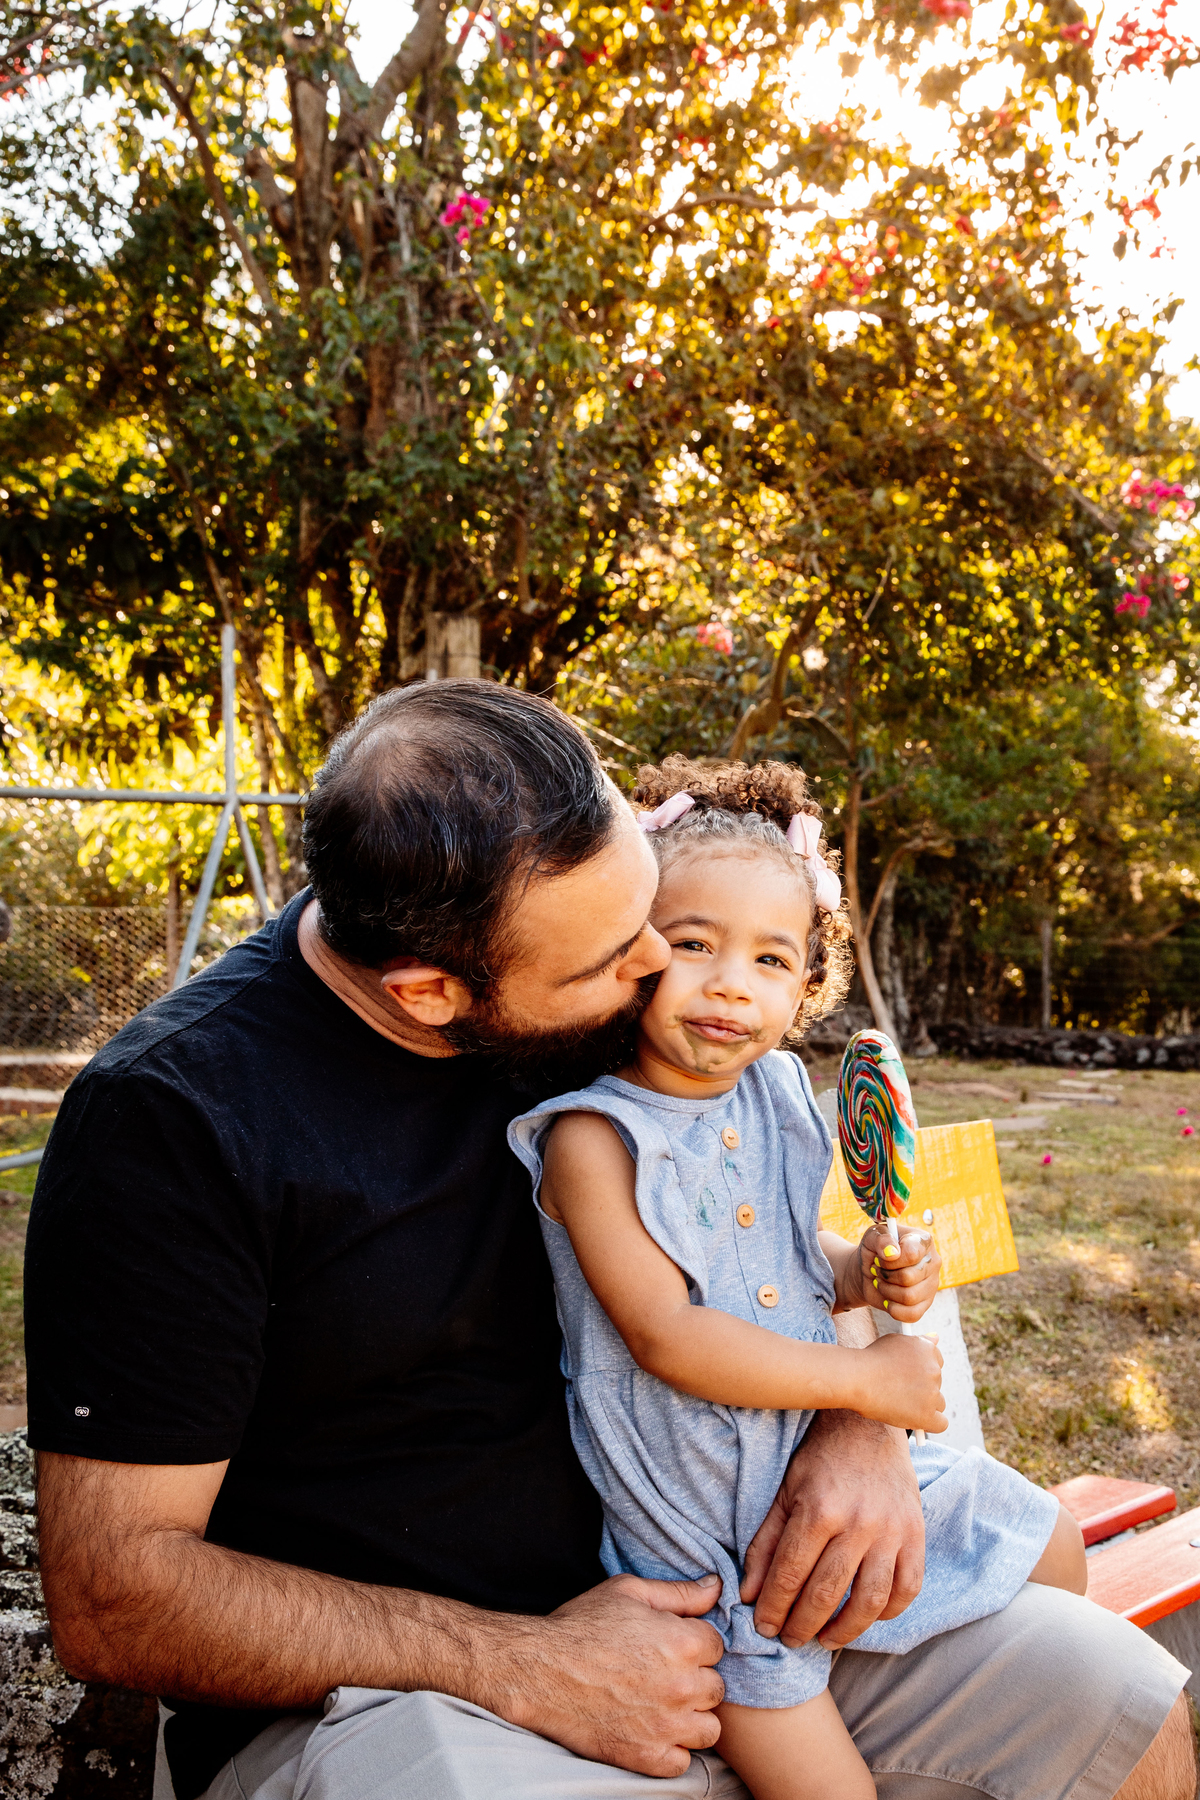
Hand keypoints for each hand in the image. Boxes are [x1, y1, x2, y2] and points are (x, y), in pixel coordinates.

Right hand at [501, 1573, 725, 1776]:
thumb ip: (679, 1593)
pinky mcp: (646, 1757)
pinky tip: (650, 1729)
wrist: (539, 1671)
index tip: (671, 1645)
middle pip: (716, 1688)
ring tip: (663, 1704)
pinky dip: (671, 1749)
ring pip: (708, 1729)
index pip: (717, 1646)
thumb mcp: (628, 1591)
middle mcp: (682, 1686)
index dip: (694, 1643)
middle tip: (664, 1673)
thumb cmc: (582, 1625)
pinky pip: (682, 1762)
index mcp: (683, 1643)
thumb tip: (716, 1587)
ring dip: (691, 1718)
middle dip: (695, 1679)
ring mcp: (666, 1726)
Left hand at [740, 1410, 923, 1648]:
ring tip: (825, 1640)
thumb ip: (765, 1544)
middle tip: (789, 1640)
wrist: (869, 1425)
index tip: (763, 1628)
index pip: (790, 1576)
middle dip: (802, 1626)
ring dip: (845, 1630)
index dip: (773, 1608)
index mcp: (819, 1510)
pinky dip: (888, 1612)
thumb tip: (749, 1594)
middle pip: (826, 1594)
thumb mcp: (785, 1492)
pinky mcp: (916, 1535)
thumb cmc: (821, 1460)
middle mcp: (858, 1524)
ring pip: (869, 1601)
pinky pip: (907, 1589)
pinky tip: (866, 1617)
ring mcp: (891, 1531)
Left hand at [840, 1225, 940, 1320]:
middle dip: (885, 1276)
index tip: (879, 1258)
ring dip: (887, 1291)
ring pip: (909, 1297)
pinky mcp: (926, 1304)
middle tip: (877, 1270)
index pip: (911, 1254)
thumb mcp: (872, 1237)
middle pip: (908, 1278)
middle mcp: (933, 1262)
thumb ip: (881, 1239)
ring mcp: (932, 1285)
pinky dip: (893, 1309)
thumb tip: (892, 1253)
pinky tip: (887, 1298)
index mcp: (923, 1241)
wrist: (868, 1271)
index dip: (890, 1261)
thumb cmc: (874, 1250)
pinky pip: (911, 1315)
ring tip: (881, 1282)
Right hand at [858, 1333, 945, 1433]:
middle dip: (922, 1387)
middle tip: (899, 1389)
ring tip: (900, 1403)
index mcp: (927, 1349)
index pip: (937, 1362)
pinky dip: (929, 1423)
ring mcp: (932, 1394)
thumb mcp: (895, 1341)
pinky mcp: (926, 1415)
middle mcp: (934, 1370)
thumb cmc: (870, 1359)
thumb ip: (918, 1342)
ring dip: (925, 1404)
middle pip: (937, 1382)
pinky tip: (915, 1420)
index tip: (909, 1375)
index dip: (922, 1370)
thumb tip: (936, 1338)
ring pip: (938, 1403)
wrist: (856, 1378)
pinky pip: (941, 1424)